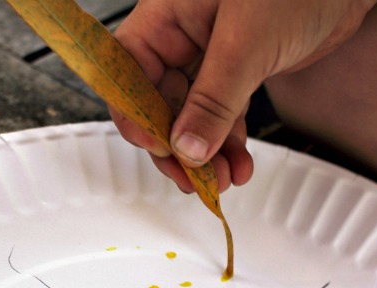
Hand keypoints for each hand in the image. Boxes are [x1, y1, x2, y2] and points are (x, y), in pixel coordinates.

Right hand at [110, 0, 376, 191]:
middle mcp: (182, 37)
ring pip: (193, 115)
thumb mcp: (247, 43)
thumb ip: (214, 99)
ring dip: (205, 153)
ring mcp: (211, 57)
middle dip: (175, 145)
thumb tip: (187, 148)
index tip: (157, 147)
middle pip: (159, 100)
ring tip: (220, 181)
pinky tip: (238, 166)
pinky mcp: (239, 73)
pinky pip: (224, 115)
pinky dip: (230, 143)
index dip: (134, 111)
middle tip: (192, 178)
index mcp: (168, 16)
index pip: (128, 69)